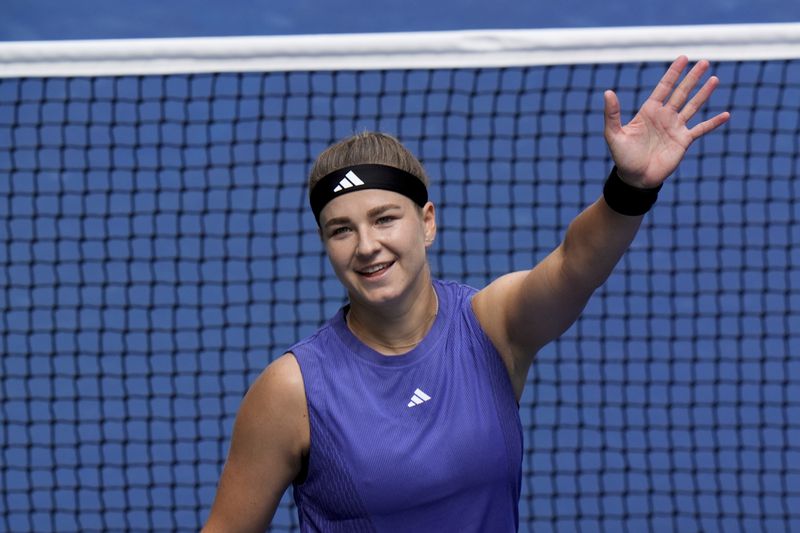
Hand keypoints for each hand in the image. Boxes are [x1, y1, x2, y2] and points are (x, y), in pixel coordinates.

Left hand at [603, 55, 729, 187]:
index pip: (664, 87)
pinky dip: (713, 122)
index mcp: (649, 112)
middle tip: (704, 62)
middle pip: (681, 92)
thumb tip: (607, 92)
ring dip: (704, 93)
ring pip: (693, 106)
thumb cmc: (623, 157)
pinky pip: (701, 129)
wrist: (635, 178)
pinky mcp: (683, 141)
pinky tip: (726, 115)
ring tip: (714, 78)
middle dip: (692, 78)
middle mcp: (664, 116)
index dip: (673, 73)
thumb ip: (612, 114)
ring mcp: (675, 128)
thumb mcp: (614, 134)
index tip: (683, 58)